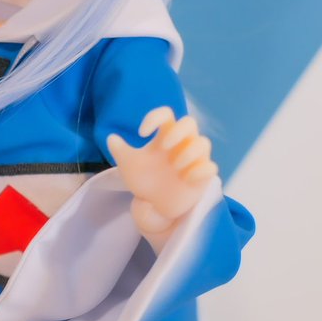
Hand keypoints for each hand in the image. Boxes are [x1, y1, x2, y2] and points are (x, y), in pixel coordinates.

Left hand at [107, 107, 218, 243]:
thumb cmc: (145, 180)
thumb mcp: (128, 166)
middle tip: (163, 146)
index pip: (166, 115)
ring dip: (190, 151)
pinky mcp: (202, 177)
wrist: (155, 205)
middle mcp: (182, 145)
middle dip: (178, 131)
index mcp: (164, 137)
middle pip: (190, 123)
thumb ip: (120, 151)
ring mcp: (194, 160)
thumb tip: (110, 137)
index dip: (155, 117)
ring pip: (204, 143)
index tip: (141, 133)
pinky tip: (186, 178)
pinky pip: (211, 167)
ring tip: (175, 166)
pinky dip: (200, 170)